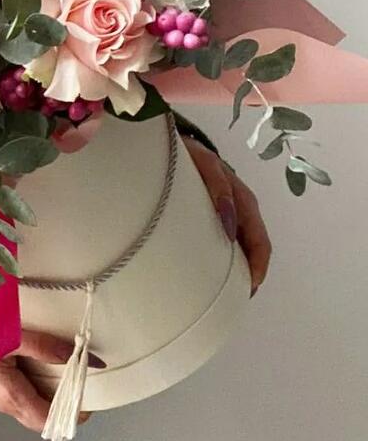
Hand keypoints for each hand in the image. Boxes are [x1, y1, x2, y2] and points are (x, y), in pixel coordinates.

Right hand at [0, 325, 102, 432]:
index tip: (89, 396)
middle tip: (83, 384)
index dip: (72, 414)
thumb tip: (78, 355)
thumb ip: (43, 346)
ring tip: (71, 376)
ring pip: (34, 408)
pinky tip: (49, 368)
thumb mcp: (9, 333)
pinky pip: (26, 396)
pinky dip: (42, 388)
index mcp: (10, 395)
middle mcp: (6, 403)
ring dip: (54, 397)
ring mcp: (1, 397)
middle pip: (43, 418)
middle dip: (65, 406)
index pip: (48, 420)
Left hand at [183, 137, 271, 294]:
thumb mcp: (205, 166)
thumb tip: (229, 226)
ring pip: (241, 245)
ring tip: (222, 288)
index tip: (248, 288)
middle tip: (232, 296)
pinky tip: (211, 267)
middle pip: (253, 248)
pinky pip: (228, 239)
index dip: (258, 267)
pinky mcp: (217, 213)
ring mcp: (230, 212)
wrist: (179, 144)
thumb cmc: (192, 155)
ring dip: (237, 266)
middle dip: (248, 273)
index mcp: (244, 201)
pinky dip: (225, 256)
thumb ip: (218, 189)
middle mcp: (241, 209)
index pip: (260, 242)